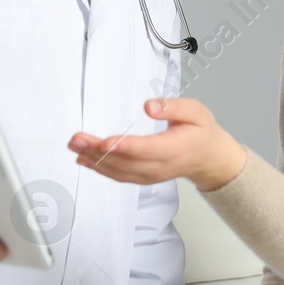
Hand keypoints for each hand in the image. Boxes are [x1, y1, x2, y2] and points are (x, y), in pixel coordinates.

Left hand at [67, 97, 248, 191]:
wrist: (209, 158)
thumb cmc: (201, 133)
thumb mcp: (196, 111)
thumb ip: (173, 107)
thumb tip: (149, 106)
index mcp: (174, 149)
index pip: (144, 149)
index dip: (122, 146)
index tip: (103, 140)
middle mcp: (160, 166)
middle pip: (125, 162)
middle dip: (98, 151)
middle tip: (77, 139)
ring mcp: (150, 175)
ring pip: (118, 171)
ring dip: (94, 159)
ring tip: (75, 146)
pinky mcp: (143, 178)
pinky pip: (119, 176)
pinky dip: (100, 169)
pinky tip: (85, 160)